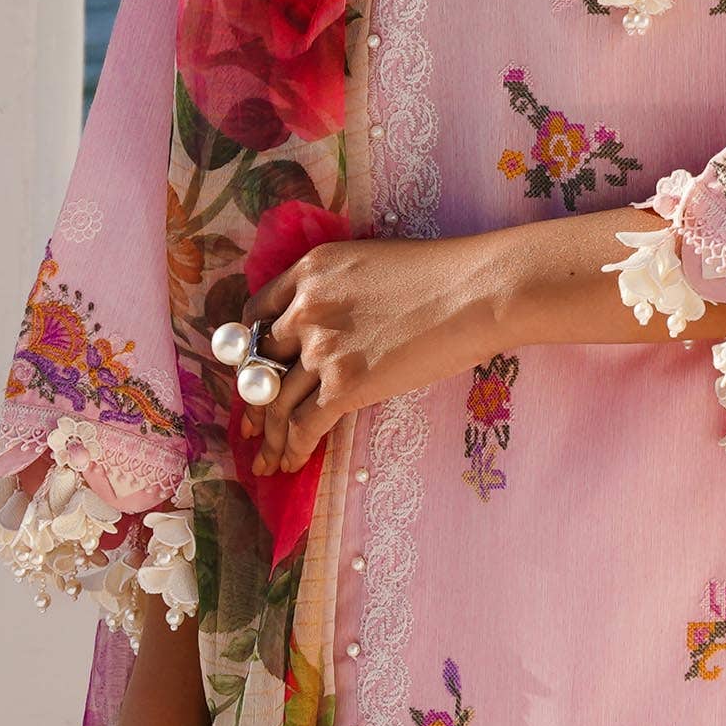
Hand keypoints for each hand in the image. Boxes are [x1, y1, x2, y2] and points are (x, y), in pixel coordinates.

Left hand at [238, 233, 504, 475]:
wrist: (475, 291)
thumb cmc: (441, 273)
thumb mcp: (370, 262)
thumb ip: (337, 289)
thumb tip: (332, 324)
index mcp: (310, 271)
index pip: (257, 315)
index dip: (249, 350)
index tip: (251, 372)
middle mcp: (305, 308)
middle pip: (260, 362)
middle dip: (253, 400)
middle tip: (250, 427)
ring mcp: (322, 348)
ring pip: (277, 402)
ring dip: (270, 436)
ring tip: (268, 460)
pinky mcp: (344, 386)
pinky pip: (303, 425)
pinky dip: (293, 449)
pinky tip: (292, 464)